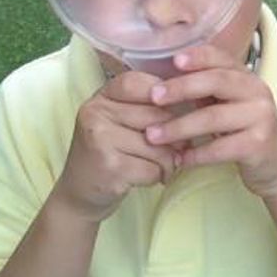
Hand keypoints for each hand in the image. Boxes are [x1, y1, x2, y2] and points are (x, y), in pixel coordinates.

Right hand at [54, 71, 181, 222]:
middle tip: (176, 148)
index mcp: (103, 95)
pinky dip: (157, 177)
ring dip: (167, 161)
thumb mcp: (121, 120)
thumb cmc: (110, 152)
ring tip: (160, 165)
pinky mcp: (109, 167)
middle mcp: (97, 112)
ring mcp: (100, 138)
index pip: (142, 83)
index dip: (168, 97)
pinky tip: (146, 177)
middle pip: (157, 115)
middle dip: (175, 136)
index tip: (180, 111)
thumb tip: (197, 99)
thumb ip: (148, 106)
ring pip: (159, 145)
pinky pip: (153, 168)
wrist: (79, 193)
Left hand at [144, 45, 276, 197]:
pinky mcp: (259, 145)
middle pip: (217, 82)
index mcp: (247, 77)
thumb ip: (206, 91)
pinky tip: (179, 160)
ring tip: (153, 135)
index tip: (174, 60)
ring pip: (214, 118)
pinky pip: (221, 148)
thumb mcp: (230, 104)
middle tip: (153, 96)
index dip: (199, 56)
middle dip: (181, 88)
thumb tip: (163, 82)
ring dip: (179, 127)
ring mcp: (261, 118)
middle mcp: (257, 92)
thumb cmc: (244, 130)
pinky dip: (196, 155)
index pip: (222, 58)